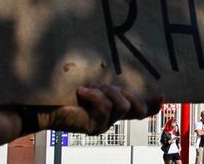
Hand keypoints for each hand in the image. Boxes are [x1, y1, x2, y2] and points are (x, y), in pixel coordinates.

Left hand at [39, 85, 163, 134]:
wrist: (41, 106)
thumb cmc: (63, 92)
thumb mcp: (91, 85)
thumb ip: (106, 85)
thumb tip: (120, 78)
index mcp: (111, 110)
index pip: (139, 112)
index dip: (153, 106)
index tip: (162, 95)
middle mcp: (110, 120)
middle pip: (135, 107)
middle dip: (125, 92)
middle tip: (104, 86)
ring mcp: (103, 125)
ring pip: (122, 105)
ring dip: (107, 92)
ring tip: (89, 89)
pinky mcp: (94, 127)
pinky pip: (105, 107)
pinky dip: (94, 96)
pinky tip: (81, 92)